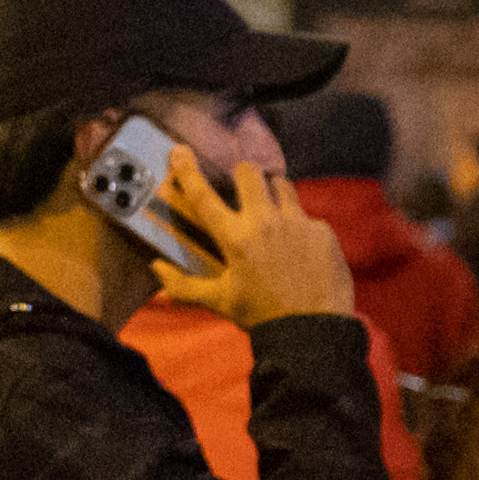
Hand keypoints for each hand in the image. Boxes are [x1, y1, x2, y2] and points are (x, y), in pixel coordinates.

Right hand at [149, 145, 357, 328]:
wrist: (311, 329)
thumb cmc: (260, 315)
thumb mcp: (219, 301)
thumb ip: (183, 286)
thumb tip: (156, 269)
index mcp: (235, 238)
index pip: (204, 198)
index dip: (188, 171)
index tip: (179, 150)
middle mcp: (265, 222)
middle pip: (251, 174)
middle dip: (244, 174)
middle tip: (243, 185)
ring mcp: (298, 223)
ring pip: (284, 187)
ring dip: (275, 193)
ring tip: (275, 212)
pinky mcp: (322, 231)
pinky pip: (308, 218)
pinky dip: (300, 228)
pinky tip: (301, 249)